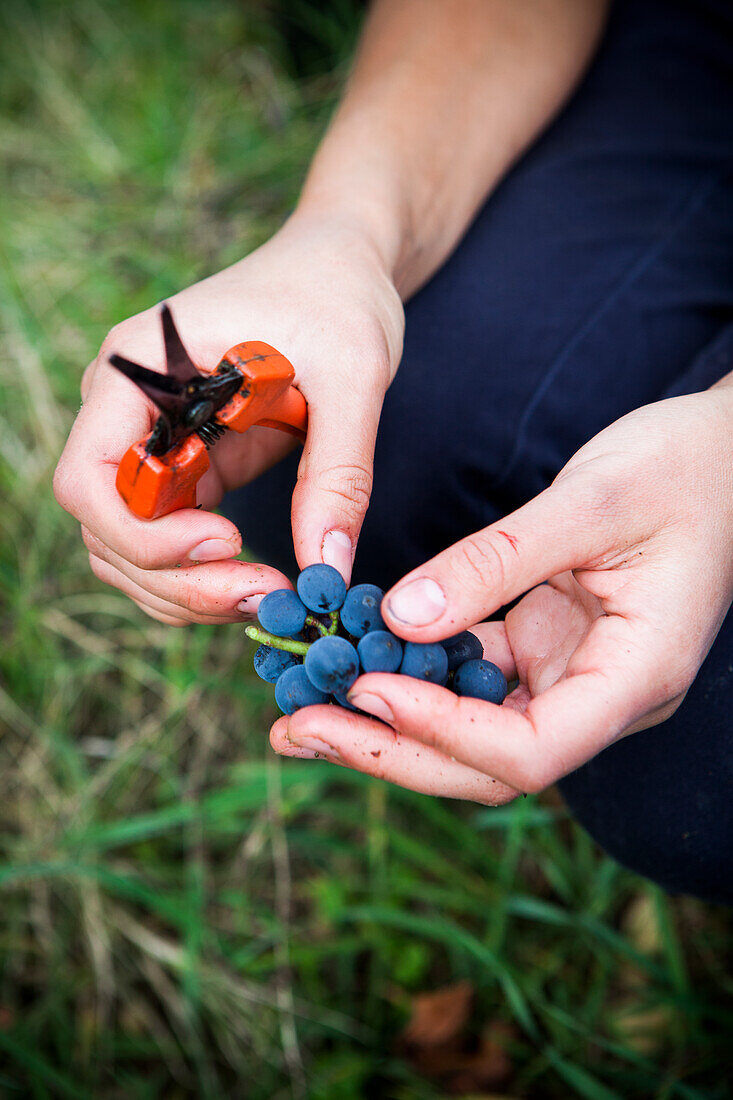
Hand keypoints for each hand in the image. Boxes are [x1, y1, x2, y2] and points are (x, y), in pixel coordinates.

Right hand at [53, 213, 403, 623]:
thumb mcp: (353, 375)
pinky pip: (171, 543)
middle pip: (107, 529)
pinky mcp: (189, 469)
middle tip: (266, 596)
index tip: (227, 543)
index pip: (90, 477)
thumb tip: (328, 570)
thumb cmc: (338, 297)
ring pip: (132, 550)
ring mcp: (153, 444)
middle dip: (178, 579)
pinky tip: (263, 583)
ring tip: (272, 596)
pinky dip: (205, 578)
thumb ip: (339, 473)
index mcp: (139, 367)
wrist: (341, 269)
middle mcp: (128, 411)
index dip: (142, 533)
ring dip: (189, 591)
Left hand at [274, 389, 732, 802]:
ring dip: (388, 724)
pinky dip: (411, 675)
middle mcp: (601, 695)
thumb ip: (497, 564)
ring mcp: (571, 675)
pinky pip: (471, 679)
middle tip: (297, 731)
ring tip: (298, 713)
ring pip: (471, 732)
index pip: (529, 749)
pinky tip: (351, 662)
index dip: (442, 730)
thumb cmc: (682, 469)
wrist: (724, 453)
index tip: (364, 686)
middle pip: (487, 763)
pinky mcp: (545, 647)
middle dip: (391, 751)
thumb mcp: (590, 503)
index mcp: (634, 676)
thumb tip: (401, 617)